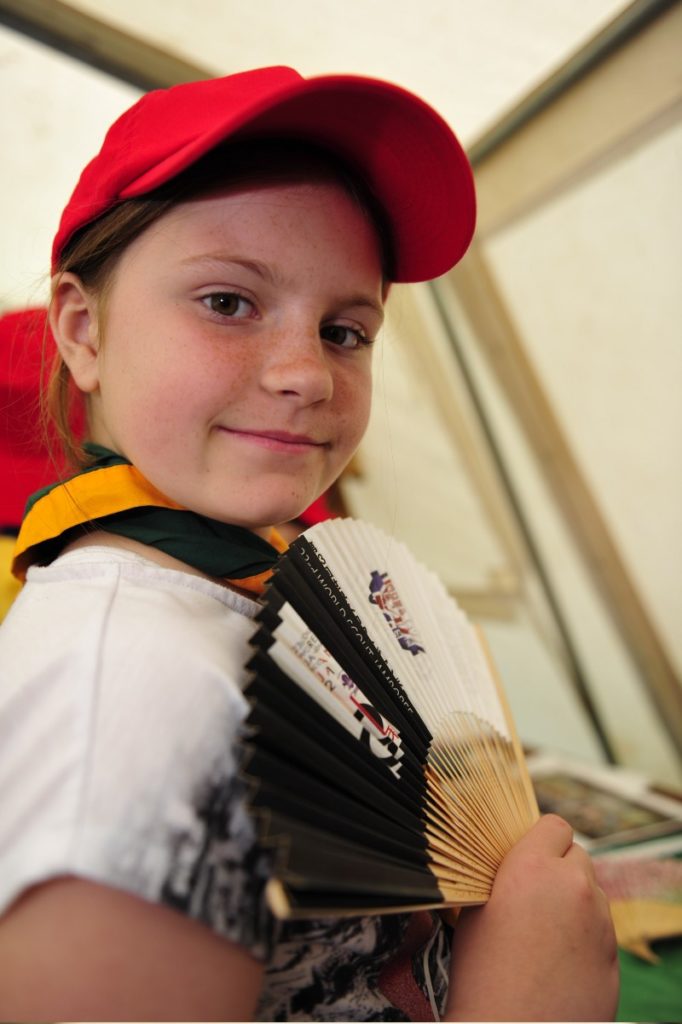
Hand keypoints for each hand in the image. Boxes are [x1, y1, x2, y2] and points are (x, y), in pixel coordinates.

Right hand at [445, 814, 618, 1021]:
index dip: (540, 840)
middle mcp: (574, 888)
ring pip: (593, 894)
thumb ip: (503, 874)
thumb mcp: (475, 908)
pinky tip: (559, 962)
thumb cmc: (481, 977)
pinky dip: (586, 939)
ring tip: (545, 934)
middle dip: (559, 871)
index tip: (529, 855)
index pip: (554, 825)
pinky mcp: (614, 958)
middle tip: (534, 896)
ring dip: (575, 903)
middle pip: (578, 856)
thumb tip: (511, 862)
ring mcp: (600, 924)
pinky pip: (602, 932)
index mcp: (534, 867)